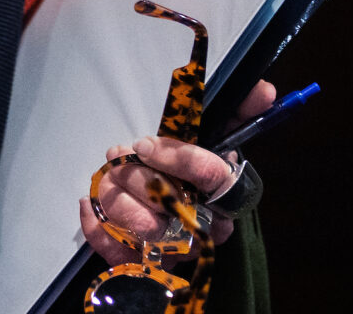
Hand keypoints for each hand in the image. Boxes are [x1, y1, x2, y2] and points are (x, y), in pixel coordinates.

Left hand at [78, 80, 275, 263]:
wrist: (172, 209)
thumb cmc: (191, 171)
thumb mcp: (214, 139)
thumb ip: (237, 113)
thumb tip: (264, 89)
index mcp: (225, 196)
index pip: (213, 178)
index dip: (179, 158)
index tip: (145, 144)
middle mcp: (203, 227)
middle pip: (171, 205)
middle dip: (137, 176)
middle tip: (118, 155)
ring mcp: (173, 249)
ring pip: (143, 229)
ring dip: (116, 196)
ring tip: (108, 174)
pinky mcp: (142, 263)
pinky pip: (118, 253)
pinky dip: (97, 227)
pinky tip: (88, 203)